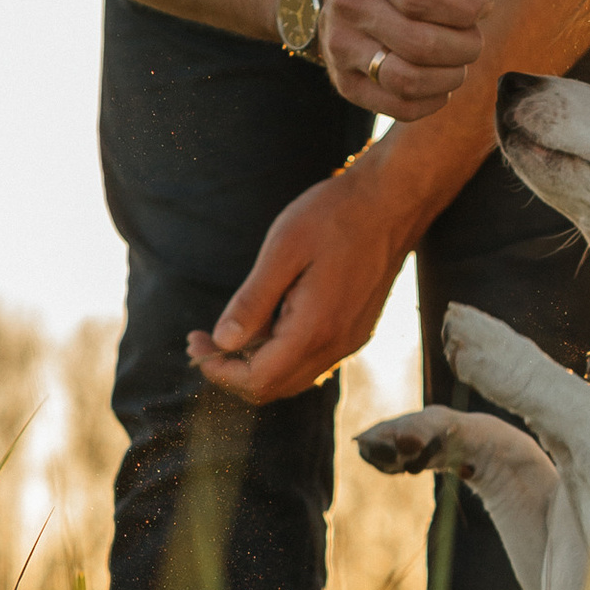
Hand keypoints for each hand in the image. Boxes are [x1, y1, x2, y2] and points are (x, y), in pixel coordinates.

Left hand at [189, 142, 421, 404]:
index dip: (219, 370)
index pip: (258, 379)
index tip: (197, 342)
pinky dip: (280, 353)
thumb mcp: (283, 249)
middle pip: (274, 388)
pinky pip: (310, 360)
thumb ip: (253, 301)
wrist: (392, 201)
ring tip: (230, 329)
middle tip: (204, 339)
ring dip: (255, 363)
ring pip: (292, 378)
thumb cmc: (335, 215)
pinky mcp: (355, 331)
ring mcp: (349, 341)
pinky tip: (267, 320)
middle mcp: (336, 345)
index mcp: (315, 329)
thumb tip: (223, 341)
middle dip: (232, 371)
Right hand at [314, 0, 493, 117]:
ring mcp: (342, 48)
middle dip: (464, 47)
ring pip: (407, 81)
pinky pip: (398, 107)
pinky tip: (440, 82)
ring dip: (449, 78)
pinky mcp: (345, 82)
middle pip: (420, 45)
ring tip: (458, 62)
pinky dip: (431, 102)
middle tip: (473, 39)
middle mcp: (350, 6)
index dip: (465, 11)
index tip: (482, 8)